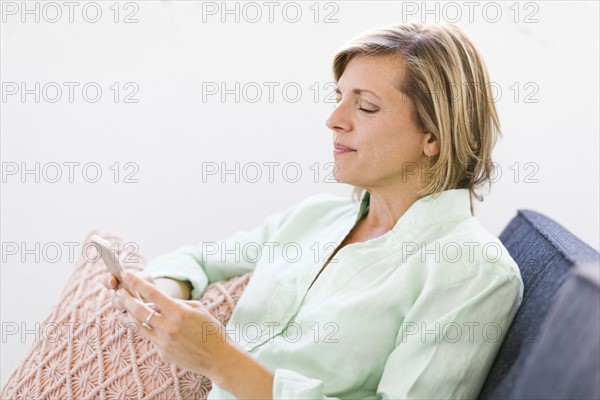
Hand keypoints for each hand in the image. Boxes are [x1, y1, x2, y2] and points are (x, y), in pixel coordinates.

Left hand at [110, 271, 235, 376]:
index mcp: (179, 312)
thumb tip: (155, 302)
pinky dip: (148, 328)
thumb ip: (175, 304)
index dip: (136, 282)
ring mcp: (163, 342)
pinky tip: (151, 324)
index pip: (152, 294)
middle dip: (126, 299)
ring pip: (138, 325)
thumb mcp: (198, 309)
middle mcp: (168, 327)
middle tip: (119, 292)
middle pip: (138, 310)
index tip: (127, 274)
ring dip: (130, 315)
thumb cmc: (211, 330)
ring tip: (127, 307)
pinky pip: (149, 337)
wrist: (218, 358)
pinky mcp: (162, 353)